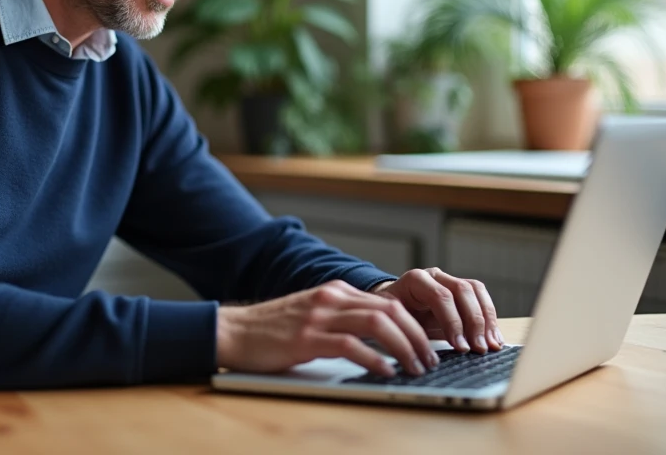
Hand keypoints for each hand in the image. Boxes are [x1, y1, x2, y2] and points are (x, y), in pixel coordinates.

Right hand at [216, 280, 439, 376]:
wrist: (234, 331)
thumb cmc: (274, 330)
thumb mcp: (314, 315)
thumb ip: (344, 318)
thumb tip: (383, 338)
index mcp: (337, 292)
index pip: (389, 302)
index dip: (415, 325)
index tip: (428, 347)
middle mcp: (332, 298)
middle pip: (391, 310)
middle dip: (418, 337)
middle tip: (430, 360)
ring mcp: (319, 317)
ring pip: (378, 325)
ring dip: (405, 348)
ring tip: (416, 368)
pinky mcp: (307, 339)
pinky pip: (351, 346)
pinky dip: (375, 360)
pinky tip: (386, 372)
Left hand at [373, 267, 503, 353]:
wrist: (392, 308)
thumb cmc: (392, 318)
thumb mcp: (395, 324)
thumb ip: (410, 334)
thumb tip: (427, 357)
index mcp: (414, 281)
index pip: (440, 296)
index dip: (453, 321)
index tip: (460, 347)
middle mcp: (434, 276)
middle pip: (463, 290)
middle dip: (474, 322)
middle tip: (479, 348)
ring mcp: (449, 280)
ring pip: (476, 291)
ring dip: (487, 320)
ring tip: (491, 345)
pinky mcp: (461, 291)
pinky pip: (481, 299)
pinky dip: (490, 320)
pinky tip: (494, 339)